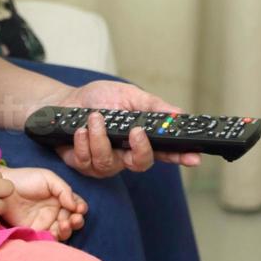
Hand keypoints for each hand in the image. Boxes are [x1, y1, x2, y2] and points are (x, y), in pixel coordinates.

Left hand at [0, 167, 86, 240]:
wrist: (4, 189)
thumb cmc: (26, 179)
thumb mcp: (48, 178)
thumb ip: (63, 189)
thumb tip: (75, 205)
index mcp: (60, 197)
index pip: (76, 205)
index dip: (81, 208)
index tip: (79, 208)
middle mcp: (55, 211)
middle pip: (73, 220)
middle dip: (77, 221)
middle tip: (74, 219)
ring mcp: (46, 222)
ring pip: (63, 231)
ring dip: (67, 230)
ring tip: (64, 224)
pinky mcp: (35, 232)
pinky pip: (49, 238)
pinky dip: (55, 238)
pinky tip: (54, 232)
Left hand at [51, 80, 201, 176]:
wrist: (66, 101)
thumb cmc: (99, 99)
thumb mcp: (129, 95)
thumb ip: (153, 106)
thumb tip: (179, 114)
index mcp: (139, 138)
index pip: (165, 151)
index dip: (181, 156)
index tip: (194, 157)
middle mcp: (124, 154)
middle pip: (141, 164)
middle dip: (140, 149)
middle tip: (135, 131)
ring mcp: (105, 162)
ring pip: (108, 162)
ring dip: (100, 138)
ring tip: (94, 117)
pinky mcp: (84, 165)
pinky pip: (87, 161)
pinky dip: (83, 142)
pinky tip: (80, 130)